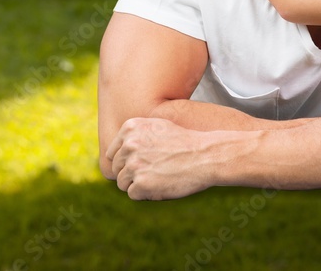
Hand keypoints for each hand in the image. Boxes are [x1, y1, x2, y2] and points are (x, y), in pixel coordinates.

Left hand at [105, 118, 219, 199]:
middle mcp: (129, 145)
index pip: (113, 153)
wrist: (206, 155)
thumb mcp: (158, 126)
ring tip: (160, 176)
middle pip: (117, 168)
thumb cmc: (185, 142)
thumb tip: (117, 150)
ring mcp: (134, 164)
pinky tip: (163, 184)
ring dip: (138, 184)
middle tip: (156, 170)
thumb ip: (135, 135)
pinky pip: (133, 194)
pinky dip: (146, 193)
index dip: (127, 161)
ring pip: (123, 183)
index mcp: (130, 128)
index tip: (144, 162)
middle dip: (133, 173)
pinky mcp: (140, 183)